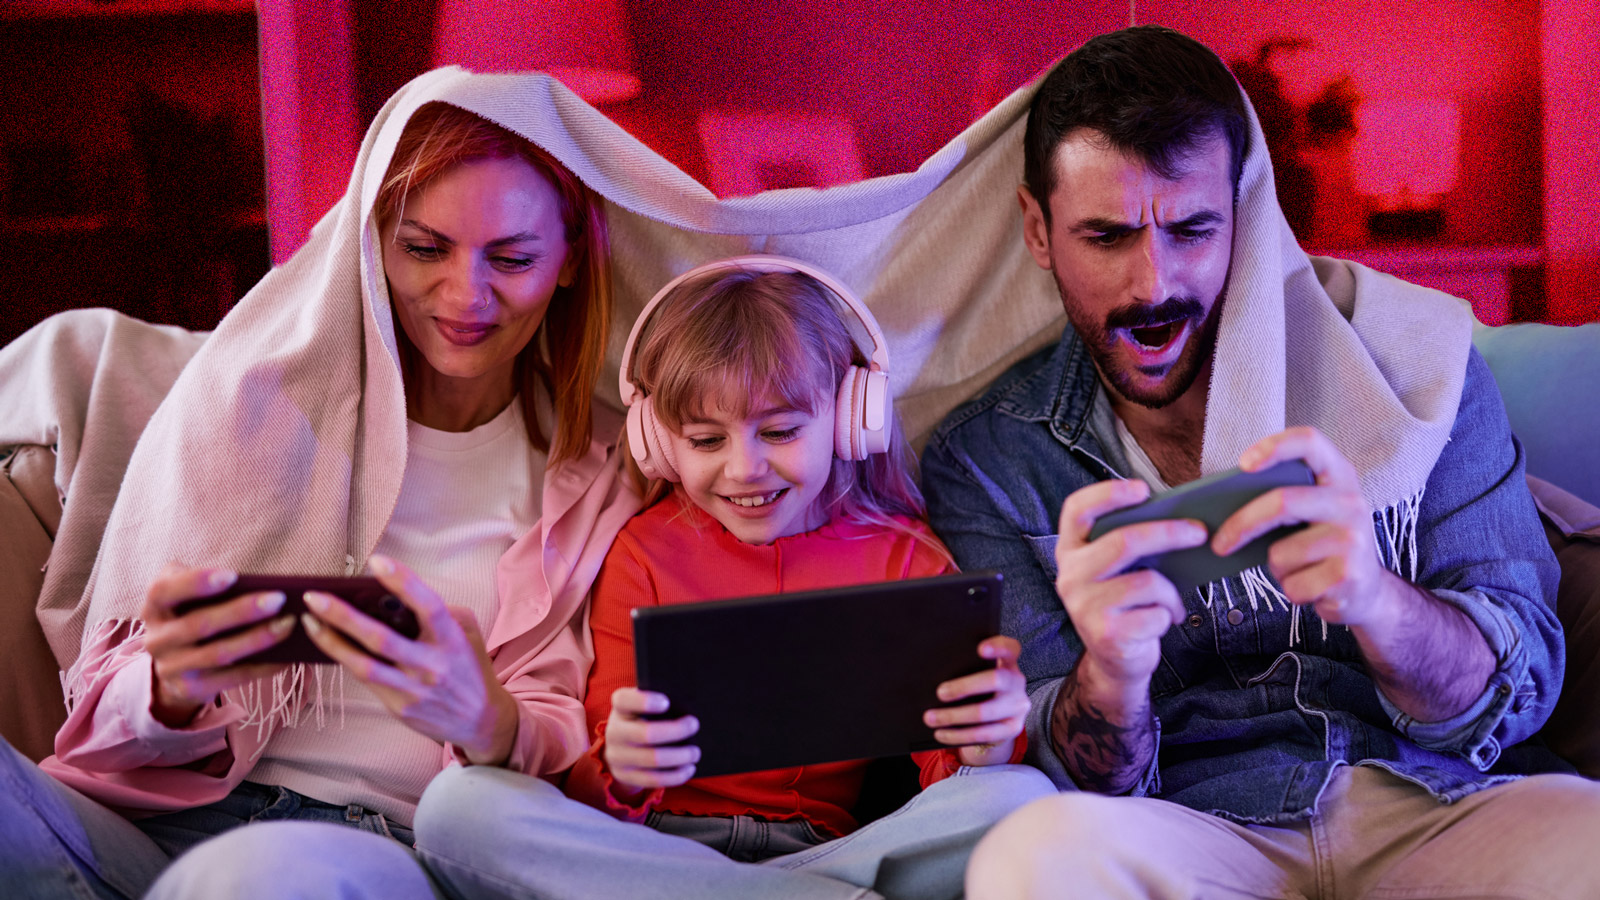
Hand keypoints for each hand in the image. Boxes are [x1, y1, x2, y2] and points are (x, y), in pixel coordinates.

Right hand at [141, 565, 294, 727]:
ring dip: (257, 639)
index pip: (164, 590)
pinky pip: (232, 678)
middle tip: (278, 599)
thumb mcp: (186, 594)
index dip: (196, 582)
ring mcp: (170, 668)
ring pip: (218, 654)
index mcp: (154, 606)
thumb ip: (204, 581)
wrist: (174, 662)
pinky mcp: (190, 689)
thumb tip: (257, 584)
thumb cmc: (190, 613)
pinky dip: (262, 667)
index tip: (232, 575)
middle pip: (199, 624)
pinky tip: (287, 656)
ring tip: (287, 625)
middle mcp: (156, 639)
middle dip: (241, 611)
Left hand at [299, 555, 517, 764]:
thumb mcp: (468, 634)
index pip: (428, 606)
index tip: (376, 561)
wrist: (480, 720)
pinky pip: (366, 681)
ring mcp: (414, 690)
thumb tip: (396, 597)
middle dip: (344, 616)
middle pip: (381, 639)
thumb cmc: (469, 667)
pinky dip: (345, 659)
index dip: (403, 582)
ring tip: (309, 621)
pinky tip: (328, 642)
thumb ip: (441, 613)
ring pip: (364, 666)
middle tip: (314, 596)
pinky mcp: (400, 707)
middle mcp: (433, 666)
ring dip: (332, 642)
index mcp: (452, 640)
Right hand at [602, 687, 699, 796]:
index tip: (666, 702)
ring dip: (680, 756)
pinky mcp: (625, 776)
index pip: (624, 701)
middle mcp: (614, 732)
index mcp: (619, 708)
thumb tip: (688, 710)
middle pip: (645, 733)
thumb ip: (660, 701)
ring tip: (695, 752)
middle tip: (694, 725)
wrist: (621, 746)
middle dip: (675, 731)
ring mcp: (617, 756)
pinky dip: (675, 776)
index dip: (644, 701)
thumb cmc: (643, 718)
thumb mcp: (643, 706)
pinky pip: (653, 780)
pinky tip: (689, 768)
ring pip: (653, 759)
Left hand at [923, 635, 1029, 765]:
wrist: (998, 721)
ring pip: (985, 711)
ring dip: (954, 716)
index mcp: (1008, 663)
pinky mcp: (1012, 729)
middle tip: (939, 693)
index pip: (1010, 648)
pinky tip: (941, 734)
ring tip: (930, 718)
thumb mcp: (978, 675)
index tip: (979, 649)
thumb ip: (966, 669)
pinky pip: (984, 734)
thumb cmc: (980, 690)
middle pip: (995, 679)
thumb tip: (931, 674)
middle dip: (964, 686)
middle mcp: (1017, 682)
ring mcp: (1018, 706)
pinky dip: (958, 735)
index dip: (998, 646)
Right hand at [1055, 479, 1205, 697]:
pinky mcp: (1105, 633)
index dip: (1107, 494)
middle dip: (1169, 533)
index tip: (1142, 489)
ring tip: (1173, 602)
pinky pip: (1154, 613)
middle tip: (1200, 532)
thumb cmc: (1125, 605)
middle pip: (1123, 542)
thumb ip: (1131, 544)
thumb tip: (1181, 519)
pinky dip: (1167, 617)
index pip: (1077, 510)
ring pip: (1147, 582)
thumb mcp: (1119, 570)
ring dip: (1171, 593)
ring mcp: (1084, 606)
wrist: (1115, 661)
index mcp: (1071, 551)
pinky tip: (1160, 622)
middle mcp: (1070, 576)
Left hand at [1213, 427, 1406, 632]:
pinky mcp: (1348, 576)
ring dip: (1277, 567)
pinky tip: (1312, 586)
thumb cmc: (1323, 545)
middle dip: (1242, 524)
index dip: (1274, 446)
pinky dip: (1291, 589)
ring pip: (1281, 553)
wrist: (1367, 591)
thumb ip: (1281, 498)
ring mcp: (1353, 540)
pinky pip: (1292, 584)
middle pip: (1282, 502)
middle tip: (1219, 543)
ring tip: (1299, 567)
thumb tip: (1221, 509)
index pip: (1310, 442)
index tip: (1242, 464)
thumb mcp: (1311, 512)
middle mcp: (1351, 503)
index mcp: (1339, 476)